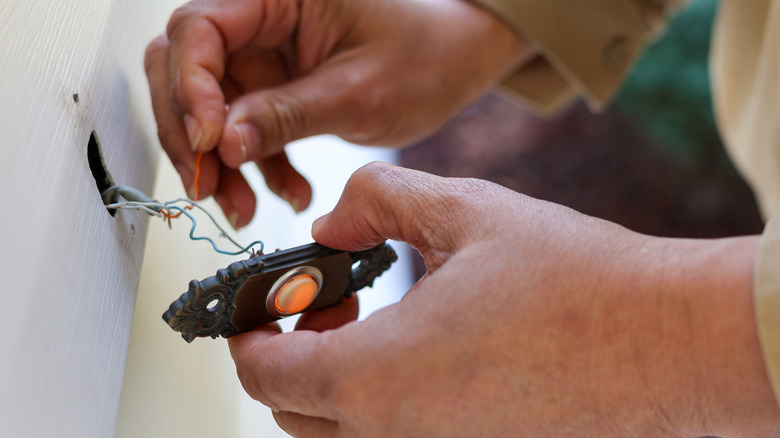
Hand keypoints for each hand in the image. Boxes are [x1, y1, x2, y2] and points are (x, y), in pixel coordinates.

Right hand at [144, 0, 529, 225]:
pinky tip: (291, 193)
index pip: (199, 28)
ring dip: (220, 163)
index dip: (190, 87)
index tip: (209, 140)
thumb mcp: (358, 93)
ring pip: (207, 108)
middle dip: (189, 132)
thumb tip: (222, 143)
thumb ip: (287, 115)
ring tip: (245, 208)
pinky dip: (256, 168)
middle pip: (184, 67)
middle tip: (206, 183)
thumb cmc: (423, 56)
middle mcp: (260, 20)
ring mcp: (264, 57)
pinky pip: (243, 130)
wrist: (453, 64)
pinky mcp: (273, 89)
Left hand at [229, 163, 777, 436]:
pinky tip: (428, 348)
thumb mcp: (464, 212)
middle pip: (294, 413)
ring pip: (341, 434)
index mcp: (380, 374)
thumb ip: (380, 201)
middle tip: (331, 300)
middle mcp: (398, 434)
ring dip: (334, 382)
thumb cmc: (573, 277)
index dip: (245, 333)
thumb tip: (334, 218)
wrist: (667, 339)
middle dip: (290, 355)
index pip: (263, 374)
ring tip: (379, 321)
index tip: (259, 305)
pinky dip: (384, 401)